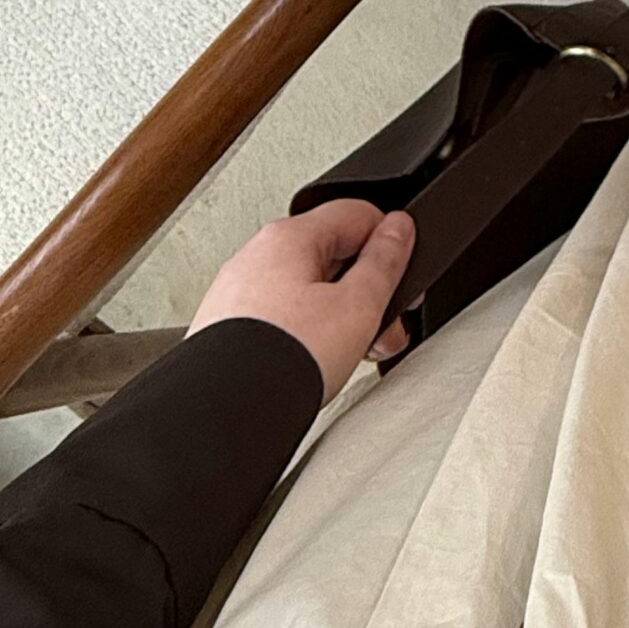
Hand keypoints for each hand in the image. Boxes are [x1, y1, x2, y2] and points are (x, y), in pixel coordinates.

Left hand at [188, 203, 417, 403]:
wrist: (227, 413)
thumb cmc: (282, 360)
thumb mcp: (358, 307)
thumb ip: (385, 261)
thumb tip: (398, 229)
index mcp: (288, 237)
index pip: (357, 214)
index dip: (391, 244)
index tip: (403, 275)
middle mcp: (255, 257)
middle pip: (330, 255)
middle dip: (366, 291)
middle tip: (383, 327)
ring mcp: (235, 294)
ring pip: (304, 291)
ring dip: (338, 318)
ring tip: (351, 354)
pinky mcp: (224, 329)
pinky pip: (278, 318)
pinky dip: (304, 335)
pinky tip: (314, 364)